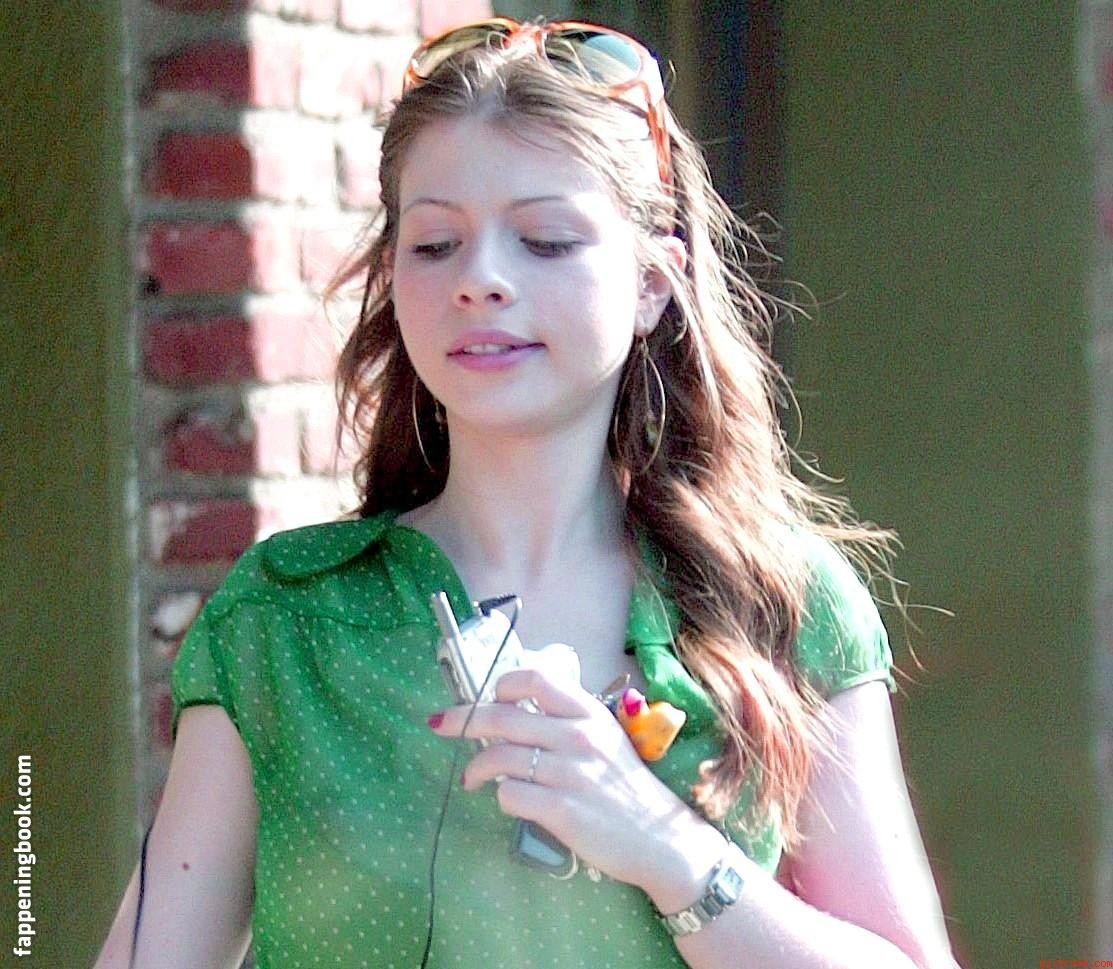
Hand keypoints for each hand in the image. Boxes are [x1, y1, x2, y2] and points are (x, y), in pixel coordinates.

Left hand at [427, 667, 722, 893]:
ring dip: (475, 767)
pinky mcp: (561, 811)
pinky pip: (509, 795)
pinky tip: (506, 800)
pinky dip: (500, 797)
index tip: (490, 696)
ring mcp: (569, 774)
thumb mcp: (604, 738)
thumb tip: (513, 710)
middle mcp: (578, 737)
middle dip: (462, 719)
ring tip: (470, 779)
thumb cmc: (625, 786)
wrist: (659, 838)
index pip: (536, 679)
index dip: (504, 684)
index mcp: (588, 713)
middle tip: (440, 725)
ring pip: (498, 756)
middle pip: (502, 716)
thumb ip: (566, 721)